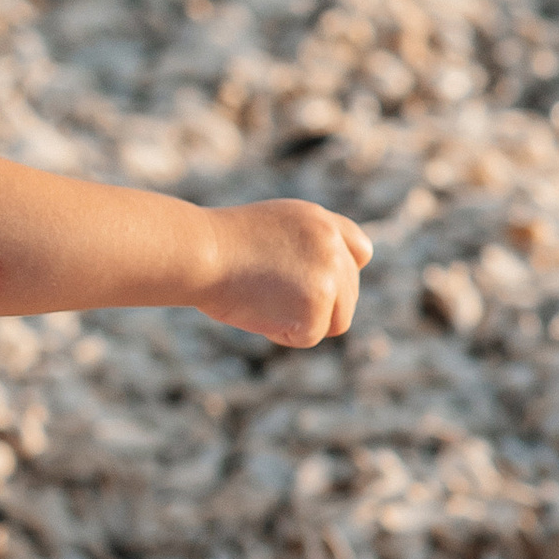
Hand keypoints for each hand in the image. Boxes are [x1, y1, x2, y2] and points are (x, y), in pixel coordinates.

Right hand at [191, 199, 371, 346]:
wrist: (199, 253)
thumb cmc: (215, 248)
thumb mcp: (267, 232)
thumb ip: (301, 249)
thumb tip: (318, 288)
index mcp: (320, 222)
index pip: (359, 252)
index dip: (341, 274)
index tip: (314, 285)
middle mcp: (332, 244)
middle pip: (348, 295)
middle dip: (315, 307)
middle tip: (271, 300)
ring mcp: (329, 274)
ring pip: (336, 320)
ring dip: (304, 322)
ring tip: (264, 304)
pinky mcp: (317, 304)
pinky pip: (310, 336)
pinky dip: (282, 333)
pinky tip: (257, 311)